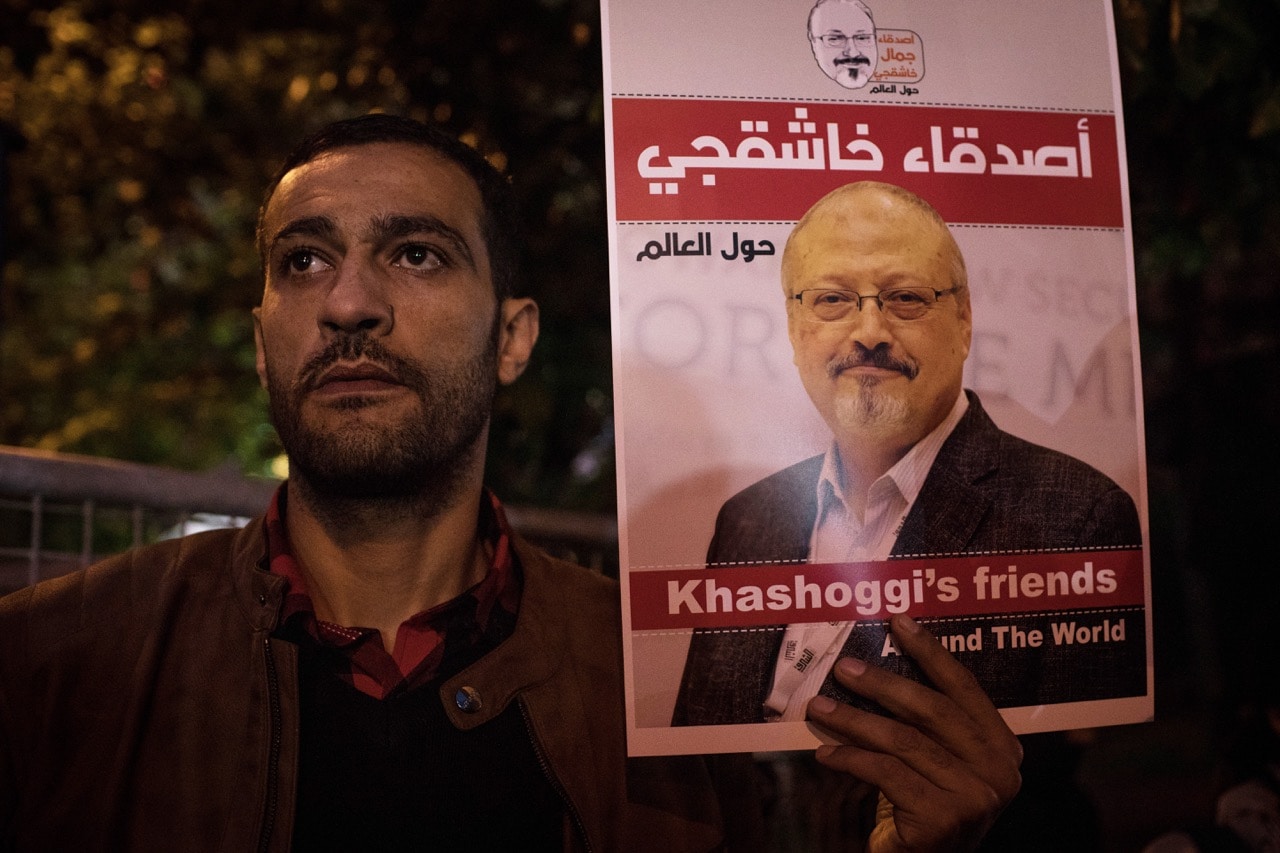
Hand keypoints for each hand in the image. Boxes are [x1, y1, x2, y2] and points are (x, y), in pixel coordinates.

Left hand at [806, 614, 1022, 852]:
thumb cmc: (923, 805)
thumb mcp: (934, 758)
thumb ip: (925, 721)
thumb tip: (874, 663)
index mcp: (1003, 746)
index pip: (964, 687)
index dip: (931, 651)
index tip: (897, 622)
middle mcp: (1000, 771)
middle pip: (933, 710)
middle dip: (882, 684)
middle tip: (843, 668)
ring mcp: (976, 797)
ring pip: (904, 741)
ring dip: (854, 720)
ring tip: (820, 708)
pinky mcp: (945, 819)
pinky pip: (886, 773)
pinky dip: (851, 759)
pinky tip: (826, 754)